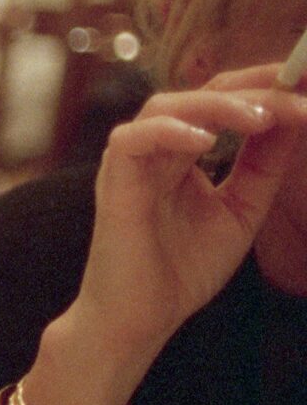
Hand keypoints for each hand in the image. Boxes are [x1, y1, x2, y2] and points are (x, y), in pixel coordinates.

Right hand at [67, 65, 306, 378]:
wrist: (141, 318)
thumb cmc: (181, 270)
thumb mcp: (240, 211)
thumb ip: (261, 168)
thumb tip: (292, 121)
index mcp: (181, 154)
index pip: (222, 103)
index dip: (265, 90)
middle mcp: (155, 151)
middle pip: (200, 93)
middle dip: (251, 86)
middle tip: (297, 86)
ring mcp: (131, 164)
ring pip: (166, 107)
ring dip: (217, 104)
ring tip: (261, 116)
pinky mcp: (114, 183)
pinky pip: (133, 140)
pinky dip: (169, 133)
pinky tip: (206, 142)